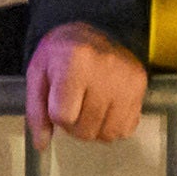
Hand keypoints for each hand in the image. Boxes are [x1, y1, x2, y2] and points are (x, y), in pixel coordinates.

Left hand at [25, 25, 152, 145]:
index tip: (58, 96)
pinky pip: (126, 128)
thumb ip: (36, 111)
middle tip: (74, 103)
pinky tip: (105, 107)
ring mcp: (127, 79)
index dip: (55, 113)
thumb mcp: (38, 75)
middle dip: (74, 124)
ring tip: (89, 106)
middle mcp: (106, 69)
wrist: (91, 30)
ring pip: (107, 134)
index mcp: (75, 62)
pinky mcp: (140, 85)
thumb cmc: (61, 54)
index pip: (63, 116)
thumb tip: (42, 144)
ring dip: (94, 128)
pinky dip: (113, 125)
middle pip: (85, 129)